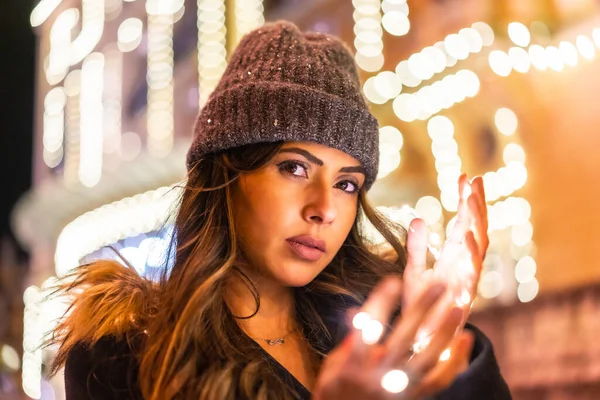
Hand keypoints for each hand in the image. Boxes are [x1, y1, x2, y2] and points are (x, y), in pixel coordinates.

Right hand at [312, 277, 474, 399]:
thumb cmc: (335, 393)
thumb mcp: (332, 368)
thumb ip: (348, 341)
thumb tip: (357, 313)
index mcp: (352, 365)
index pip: (368, 327)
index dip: (381, 302)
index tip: (393, 280)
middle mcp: (377, 376)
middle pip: (404, 338)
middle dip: (421, 308)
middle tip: (438, 284)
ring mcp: (397, 389)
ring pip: (427, 359)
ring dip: (444, 332)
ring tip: (456, 308)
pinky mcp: (412, 397)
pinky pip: (439, 380)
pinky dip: (454, 360)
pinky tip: (465, 338)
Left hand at [403, 174, 487, 347]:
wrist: (421, 340)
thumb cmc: (420, 305)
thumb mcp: (413, 271)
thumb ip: (417, 247)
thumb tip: (418, 218)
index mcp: (453, 255)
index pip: (463, 222)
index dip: (465, 200)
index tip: (464, 176)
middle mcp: (463, 263)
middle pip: (475, 227)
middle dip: (475, 203)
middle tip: (474, 179)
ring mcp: (466, 277)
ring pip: (479, 245)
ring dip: (476, 221)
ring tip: (472, 198)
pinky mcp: (464, 294)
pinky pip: (472, 271)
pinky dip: (472, 253)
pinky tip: (469, 234)